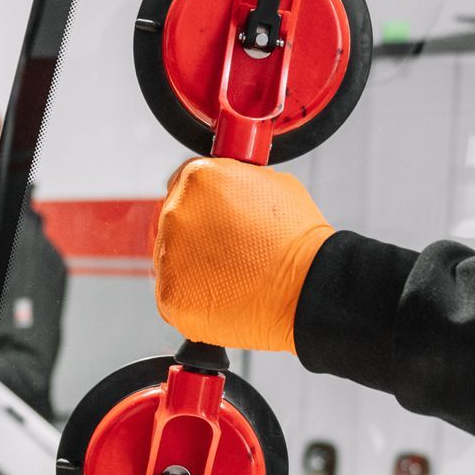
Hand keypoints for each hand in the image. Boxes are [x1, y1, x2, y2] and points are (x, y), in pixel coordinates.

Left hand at [151, 157, 334, 353]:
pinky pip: (173, 293)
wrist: (306, 288)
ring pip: (170, 258)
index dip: (203, 201)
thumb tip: (225, 187)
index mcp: (199, 178)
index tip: (214, 215)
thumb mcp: (272, 184)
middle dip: (198, 234)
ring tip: (231, 274)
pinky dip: (193, 296)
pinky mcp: (170, 295)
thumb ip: (235, 180)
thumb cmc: (297, 239)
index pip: (183, 182)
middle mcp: (177, 213)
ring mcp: (168, 256)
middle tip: (230, 249)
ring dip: (193, 265)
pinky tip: (222, 294)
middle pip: (174, 220)